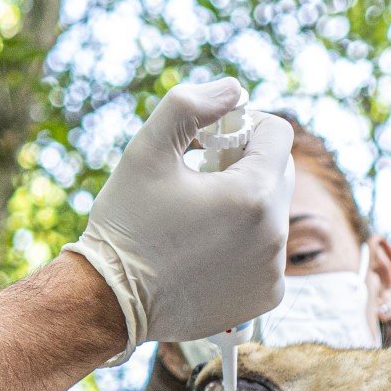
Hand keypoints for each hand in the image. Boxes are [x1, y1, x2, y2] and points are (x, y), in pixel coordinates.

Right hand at [64, 79, 294, 365]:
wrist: (110, 301)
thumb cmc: (126, 223)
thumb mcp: (147, 150)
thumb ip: (190, 106)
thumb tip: (234, 90)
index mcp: (254, 194)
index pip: (278, 135)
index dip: (245, 126)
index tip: (211, 142)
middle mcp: (274, 234)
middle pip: (280, 174)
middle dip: (246, 165)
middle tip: (200, 177)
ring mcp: (273, 271)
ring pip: (272, 215)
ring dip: (245, 208)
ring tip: (197, 220)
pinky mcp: (265, 296)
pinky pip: (268, 255)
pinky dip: (245, 247)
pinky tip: (206, 253)